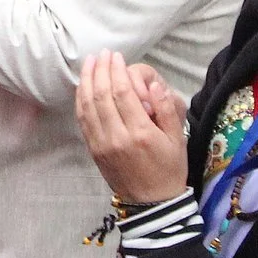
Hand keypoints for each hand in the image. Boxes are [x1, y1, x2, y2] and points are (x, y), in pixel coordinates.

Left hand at [75, 52, 190, 202]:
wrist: (152, 203)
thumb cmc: (169, 169)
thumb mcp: (177, 140)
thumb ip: (166, 110)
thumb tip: (154, 85)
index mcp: (140, 133)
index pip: (122, 93)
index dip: (116, 71)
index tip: (116, 56)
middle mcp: (117, 137)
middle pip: (101, 95)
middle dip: (100, 70)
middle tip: (102, 54)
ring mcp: (102, 144)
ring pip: (87, 106)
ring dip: (87, 81)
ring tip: (90, 63)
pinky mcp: (93, 150)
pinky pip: (83, 120)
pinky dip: (80, 100)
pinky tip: (83, 86)